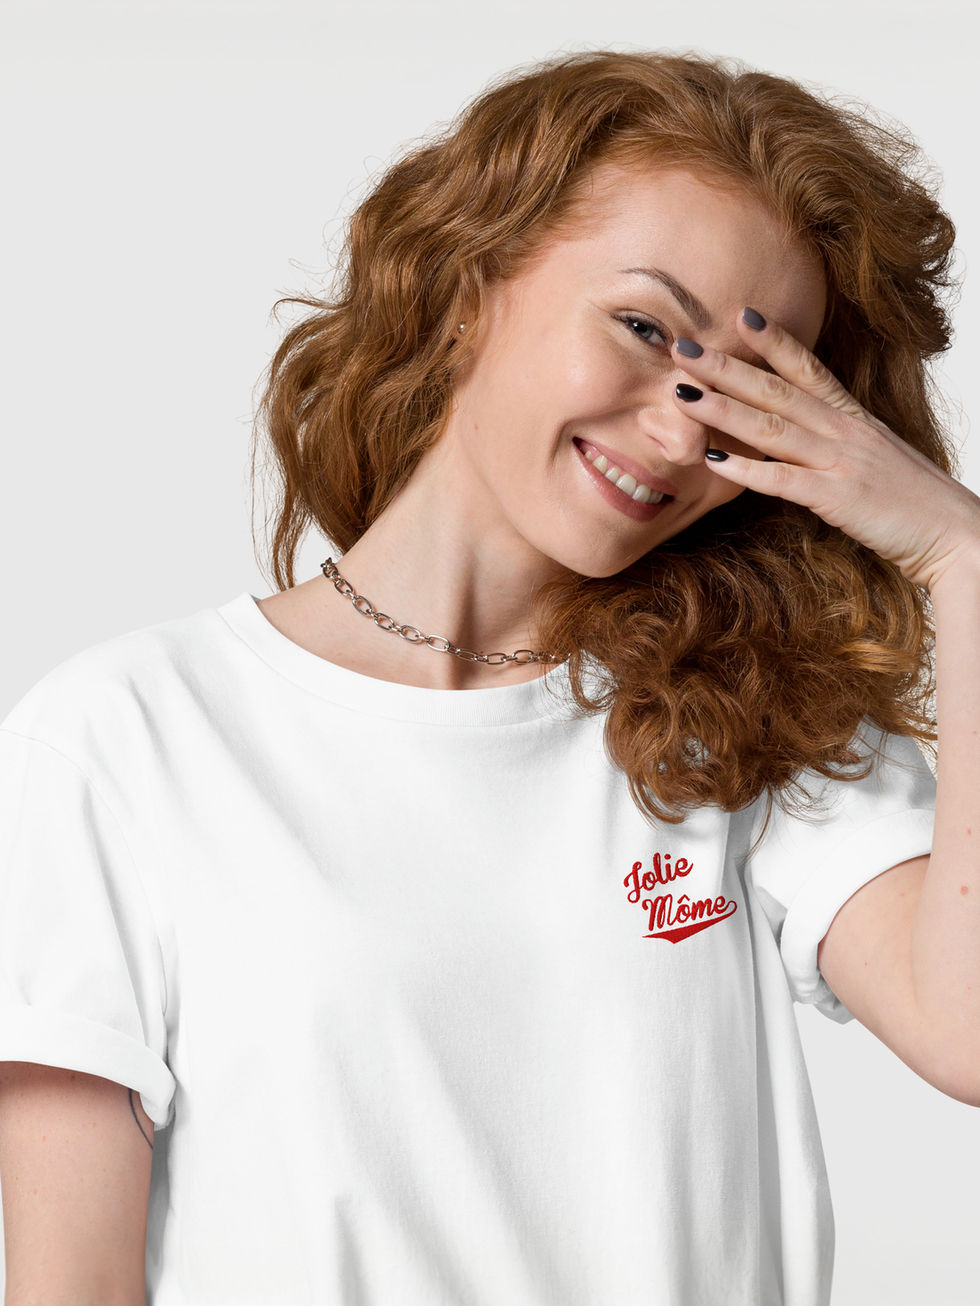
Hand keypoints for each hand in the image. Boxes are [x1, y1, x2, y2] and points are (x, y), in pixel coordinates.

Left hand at [671, 310, 979, 591]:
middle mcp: (844, 430)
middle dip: (726, 368)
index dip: (773, 341)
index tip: (740, 315)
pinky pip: (783, 480)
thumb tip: (800, 436)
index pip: (808, 367)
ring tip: (682, 394)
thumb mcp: (872, 458)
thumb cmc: (912, 501)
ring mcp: (840, 461)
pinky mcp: (838, 498)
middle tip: (682, 348)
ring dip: (722, 409)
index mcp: (853, 417)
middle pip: (775, 390)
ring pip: (771, 426)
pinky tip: (712, 462)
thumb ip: (836, 442)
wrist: (954, 533)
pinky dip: (746, 470)